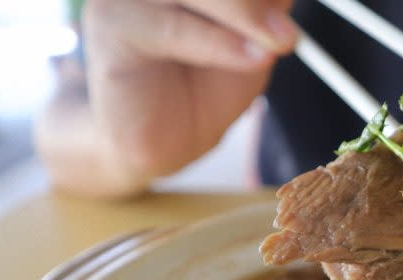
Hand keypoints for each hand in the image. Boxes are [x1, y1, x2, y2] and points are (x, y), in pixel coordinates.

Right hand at [82, 0, 296, 185]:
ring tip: (278, 44)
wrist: (157, 143)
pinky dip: (218, 43)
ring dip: (243, 12)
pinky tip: (251, 58)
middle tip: (290, 31)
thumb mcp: (252, 51)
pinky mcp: (112, 21)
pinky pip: (171, 26)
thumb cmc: (200, 93)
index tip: (290, 6)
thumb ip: (266, 17)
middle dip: (257, 0)